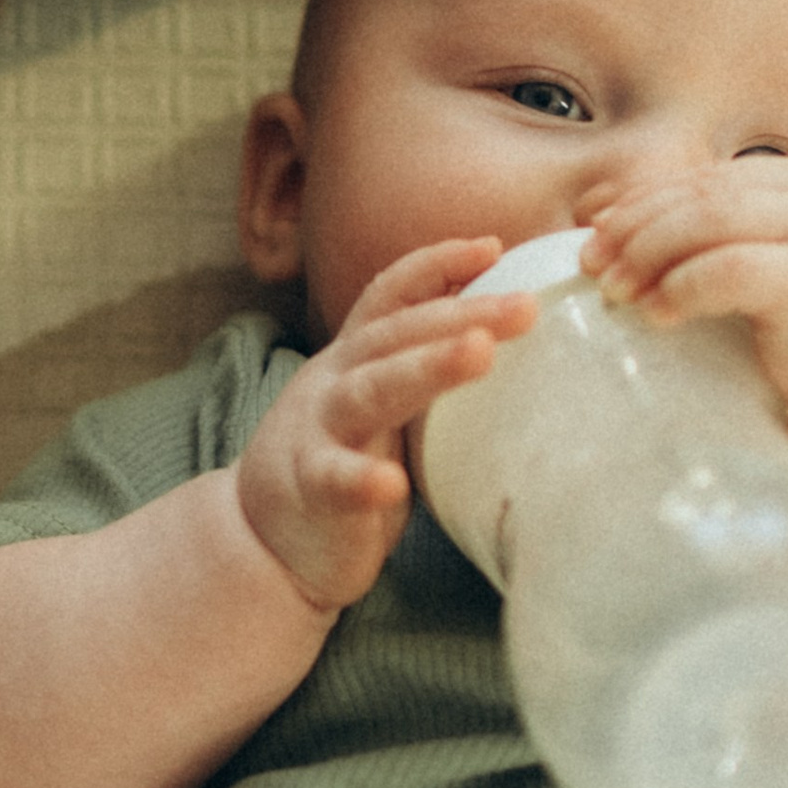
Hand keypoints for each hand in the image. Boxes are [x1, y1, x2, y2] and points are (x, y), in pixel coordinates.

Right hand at [234, 238, 536, 612]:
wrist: (262, 540)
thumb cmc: (341, 465)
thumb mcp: (379, 404)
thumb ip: (422, 373)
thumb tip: (503, 345)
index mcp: (354, 357)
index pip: (392, 295)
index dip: (437, 264)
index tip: (493, 246)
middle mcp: (334, 380)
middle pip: (397, 334)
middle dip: (463, 314)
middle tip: (525, 307)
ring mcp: (319, 431)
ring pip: (371, 390)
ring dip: (427, 368)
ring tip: (481, 353)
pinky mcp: (310, 489)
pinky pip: (335, 479)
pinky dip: (362, 479)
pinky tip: (391, 484)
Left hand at [581, 161, 787, 412]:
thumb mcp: (762, 262)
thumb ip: (706, 236)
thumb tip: (602, 215)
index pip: (703, 178)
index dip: (641, 199)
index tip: (592, 227)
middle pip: (699, 194)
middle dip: (635, 226)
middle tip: (590, 262)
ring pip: (708, 220)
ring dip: (648, 253)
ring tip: (612, 289)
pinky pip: (729, 269)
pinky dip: (681, 287)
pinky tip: (656, 315)